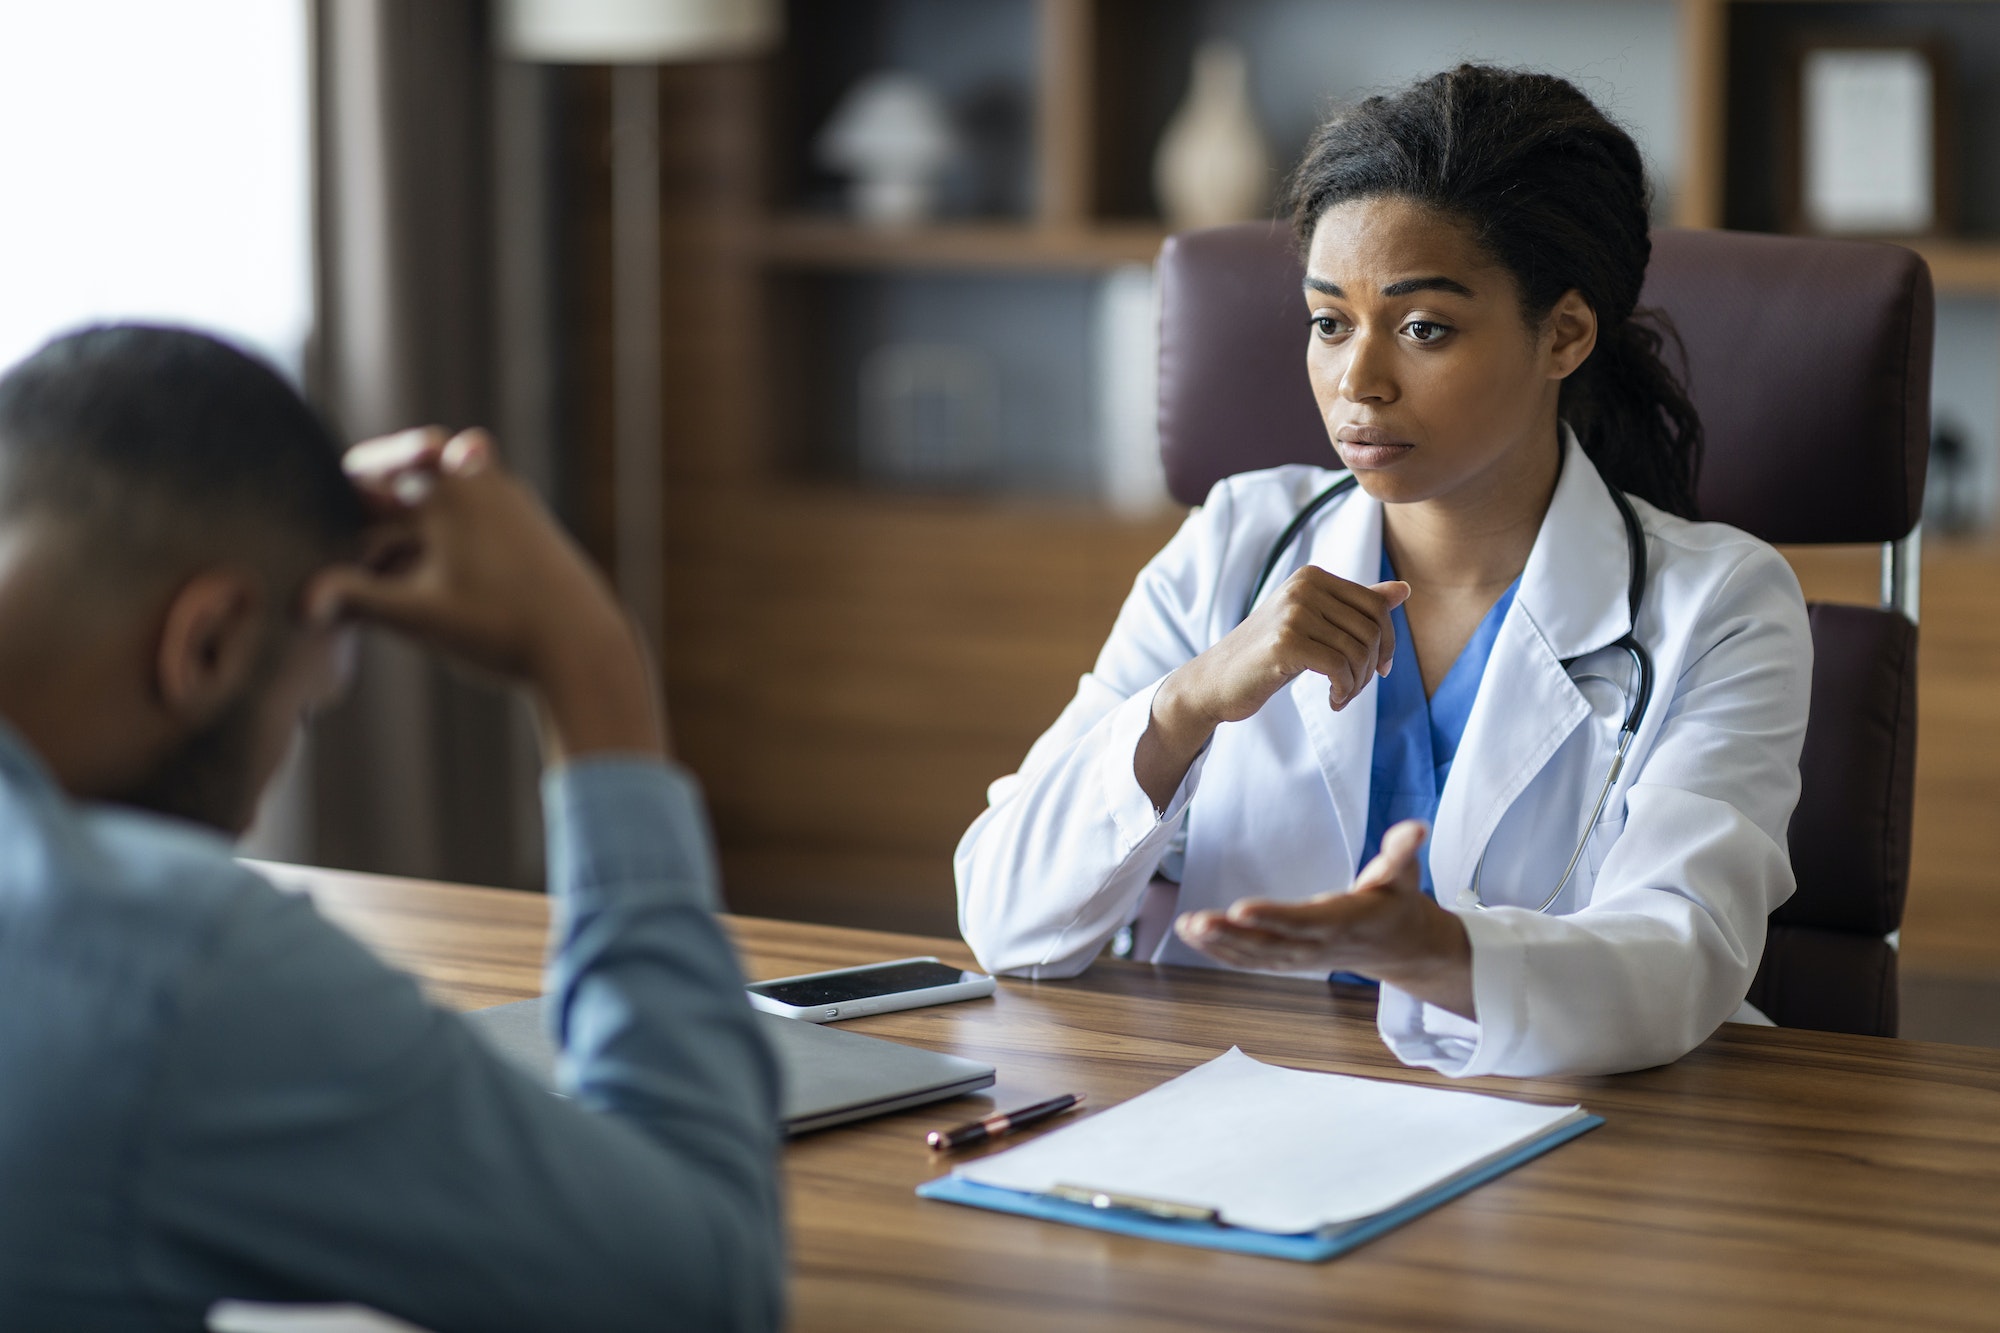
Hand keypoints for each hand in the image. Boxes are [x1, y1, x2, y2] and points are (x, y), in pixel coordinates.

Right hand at [307, 427, 665, 762]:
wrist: (587, 650)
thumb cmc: (501, 628)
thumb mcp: (419, 615)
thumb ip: (356, 600)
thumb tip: (296, 603)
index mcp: (458, 491)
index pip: (398, 457)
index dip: (362, 469)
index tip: (329, 485)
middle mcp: (491, 490)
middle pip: (423, 478)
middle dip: (384, 501)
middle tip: (348, 522)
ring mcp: (518, 513)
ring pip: (451, 505)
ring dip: (413, 527)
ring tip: (376, 565)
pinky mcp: (534, 541)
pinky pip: (478, 526)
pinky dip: (444, 542)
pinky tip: (422, 581)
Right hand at [1136, 568, 1407, 809]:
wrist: (1215, 681)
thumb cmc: (1266, 654)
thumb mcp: (1313, 624)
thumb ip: (1355, 606)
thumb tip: (1404, 590)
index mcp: (1313, 576)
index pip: (1376, 606)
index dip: (1387, 642)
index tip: (1378, 670)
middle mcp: (1304, 586)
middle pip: (1371, 629)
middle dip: (1371, 667)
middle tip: (1354, 690)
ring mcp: (1293, 612)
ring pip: (1358, 651)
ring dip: (1357, 684)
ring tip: (1342, 697)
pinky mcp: (1285, 643)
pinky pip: (1339, 668)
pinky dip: (1344, 692)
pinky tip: (1332, 702)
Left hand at [1173, 821, 1474, 1018]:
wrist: (1399, 947)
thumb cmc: (1396, 902)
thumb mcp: (1404, 874)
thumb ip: (1402, 851)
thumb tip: (1416, 828)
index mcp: (1345, 921)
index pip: (1305, 922)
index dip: (1274, 918)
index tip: (1240, 910)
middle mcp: (1318, 945)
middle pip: (1271, 944)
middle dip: (1231, 935)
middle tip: (1196, 921)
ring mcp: (1300, 958)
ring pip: (1254, 956)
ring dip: (1218, 944)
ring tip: (1186, 926)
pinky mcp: (1288, 960)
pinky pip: (1250, 961)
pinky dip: (1220, 951)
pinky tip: (1191, 935)